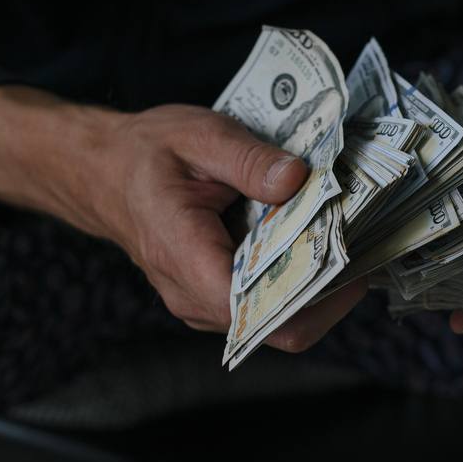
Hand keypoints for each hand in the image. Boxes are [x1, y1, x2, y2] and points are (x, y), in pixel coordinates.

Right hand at [0, 85, 366, 349]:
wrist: (103, 171)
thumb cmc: (146, 154)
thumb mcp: (199, 135)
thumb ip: (249, 160)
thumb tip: (298, 181)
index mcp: (187, 258)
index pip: (260, 314)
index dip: (315, 300)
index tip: (352, 263)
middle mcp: (194, 296)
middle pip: (278, 326)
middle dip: (326, 290)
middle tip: (359, 244)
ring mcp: (202, 302)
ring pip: (274, 319)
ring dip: (313, 286)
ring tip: (341, 239)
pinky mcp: (213, 295)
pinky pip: (263, 303)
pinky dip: (294, 278)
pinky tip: (312, 241)